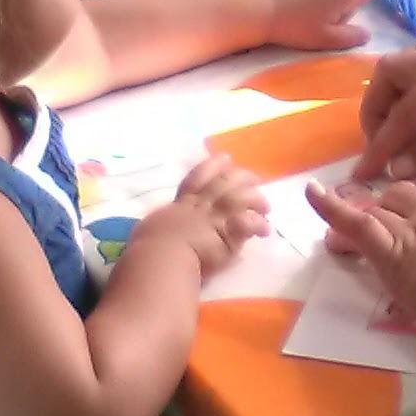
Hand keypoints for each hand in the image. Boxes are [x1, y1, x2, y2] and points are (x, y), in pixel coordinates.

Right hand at [132, 155, 268, 277]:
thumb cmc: (149, 248)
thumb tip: (159, 229)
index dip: (213, 166)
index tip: (226, 159)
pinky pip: (248, 223)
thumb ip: (162, 226)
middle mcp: (200, 207)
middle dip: (242, 177)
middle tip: (255, 178)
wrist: (160, 257)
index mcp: (181, 205)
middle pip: (224, 182)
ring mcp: (215, 218)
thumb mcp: (151, 230)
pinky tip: (265, 231)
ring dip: (256, 199)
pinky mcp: (228, 234)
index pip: (198, 178)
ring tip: (266, 207)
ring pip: (240, 197)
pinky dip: (259, 225)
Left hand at [262, 0, 400, 50]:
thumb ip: (351, 37)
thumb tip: (367, 33)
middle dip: (340, 12)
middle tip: (322, 30)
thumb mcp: (327, 40)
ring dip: (323, 7)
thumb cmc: (299, 28)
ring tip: (305, 22)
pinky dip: (309, 0)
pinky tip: (294, 12)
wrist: (264, 12)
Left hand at [303, 178, 415, 326]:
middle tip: (380, 216)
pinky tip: (311, 194)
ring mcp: (412, 229)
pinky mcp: (390, 250)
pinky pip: (354, 222)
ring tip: (344, 216)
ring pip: (380, 211)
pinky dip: (329, 207)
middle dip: (391, 205)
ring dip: (362, 214)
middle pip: (406, 199)